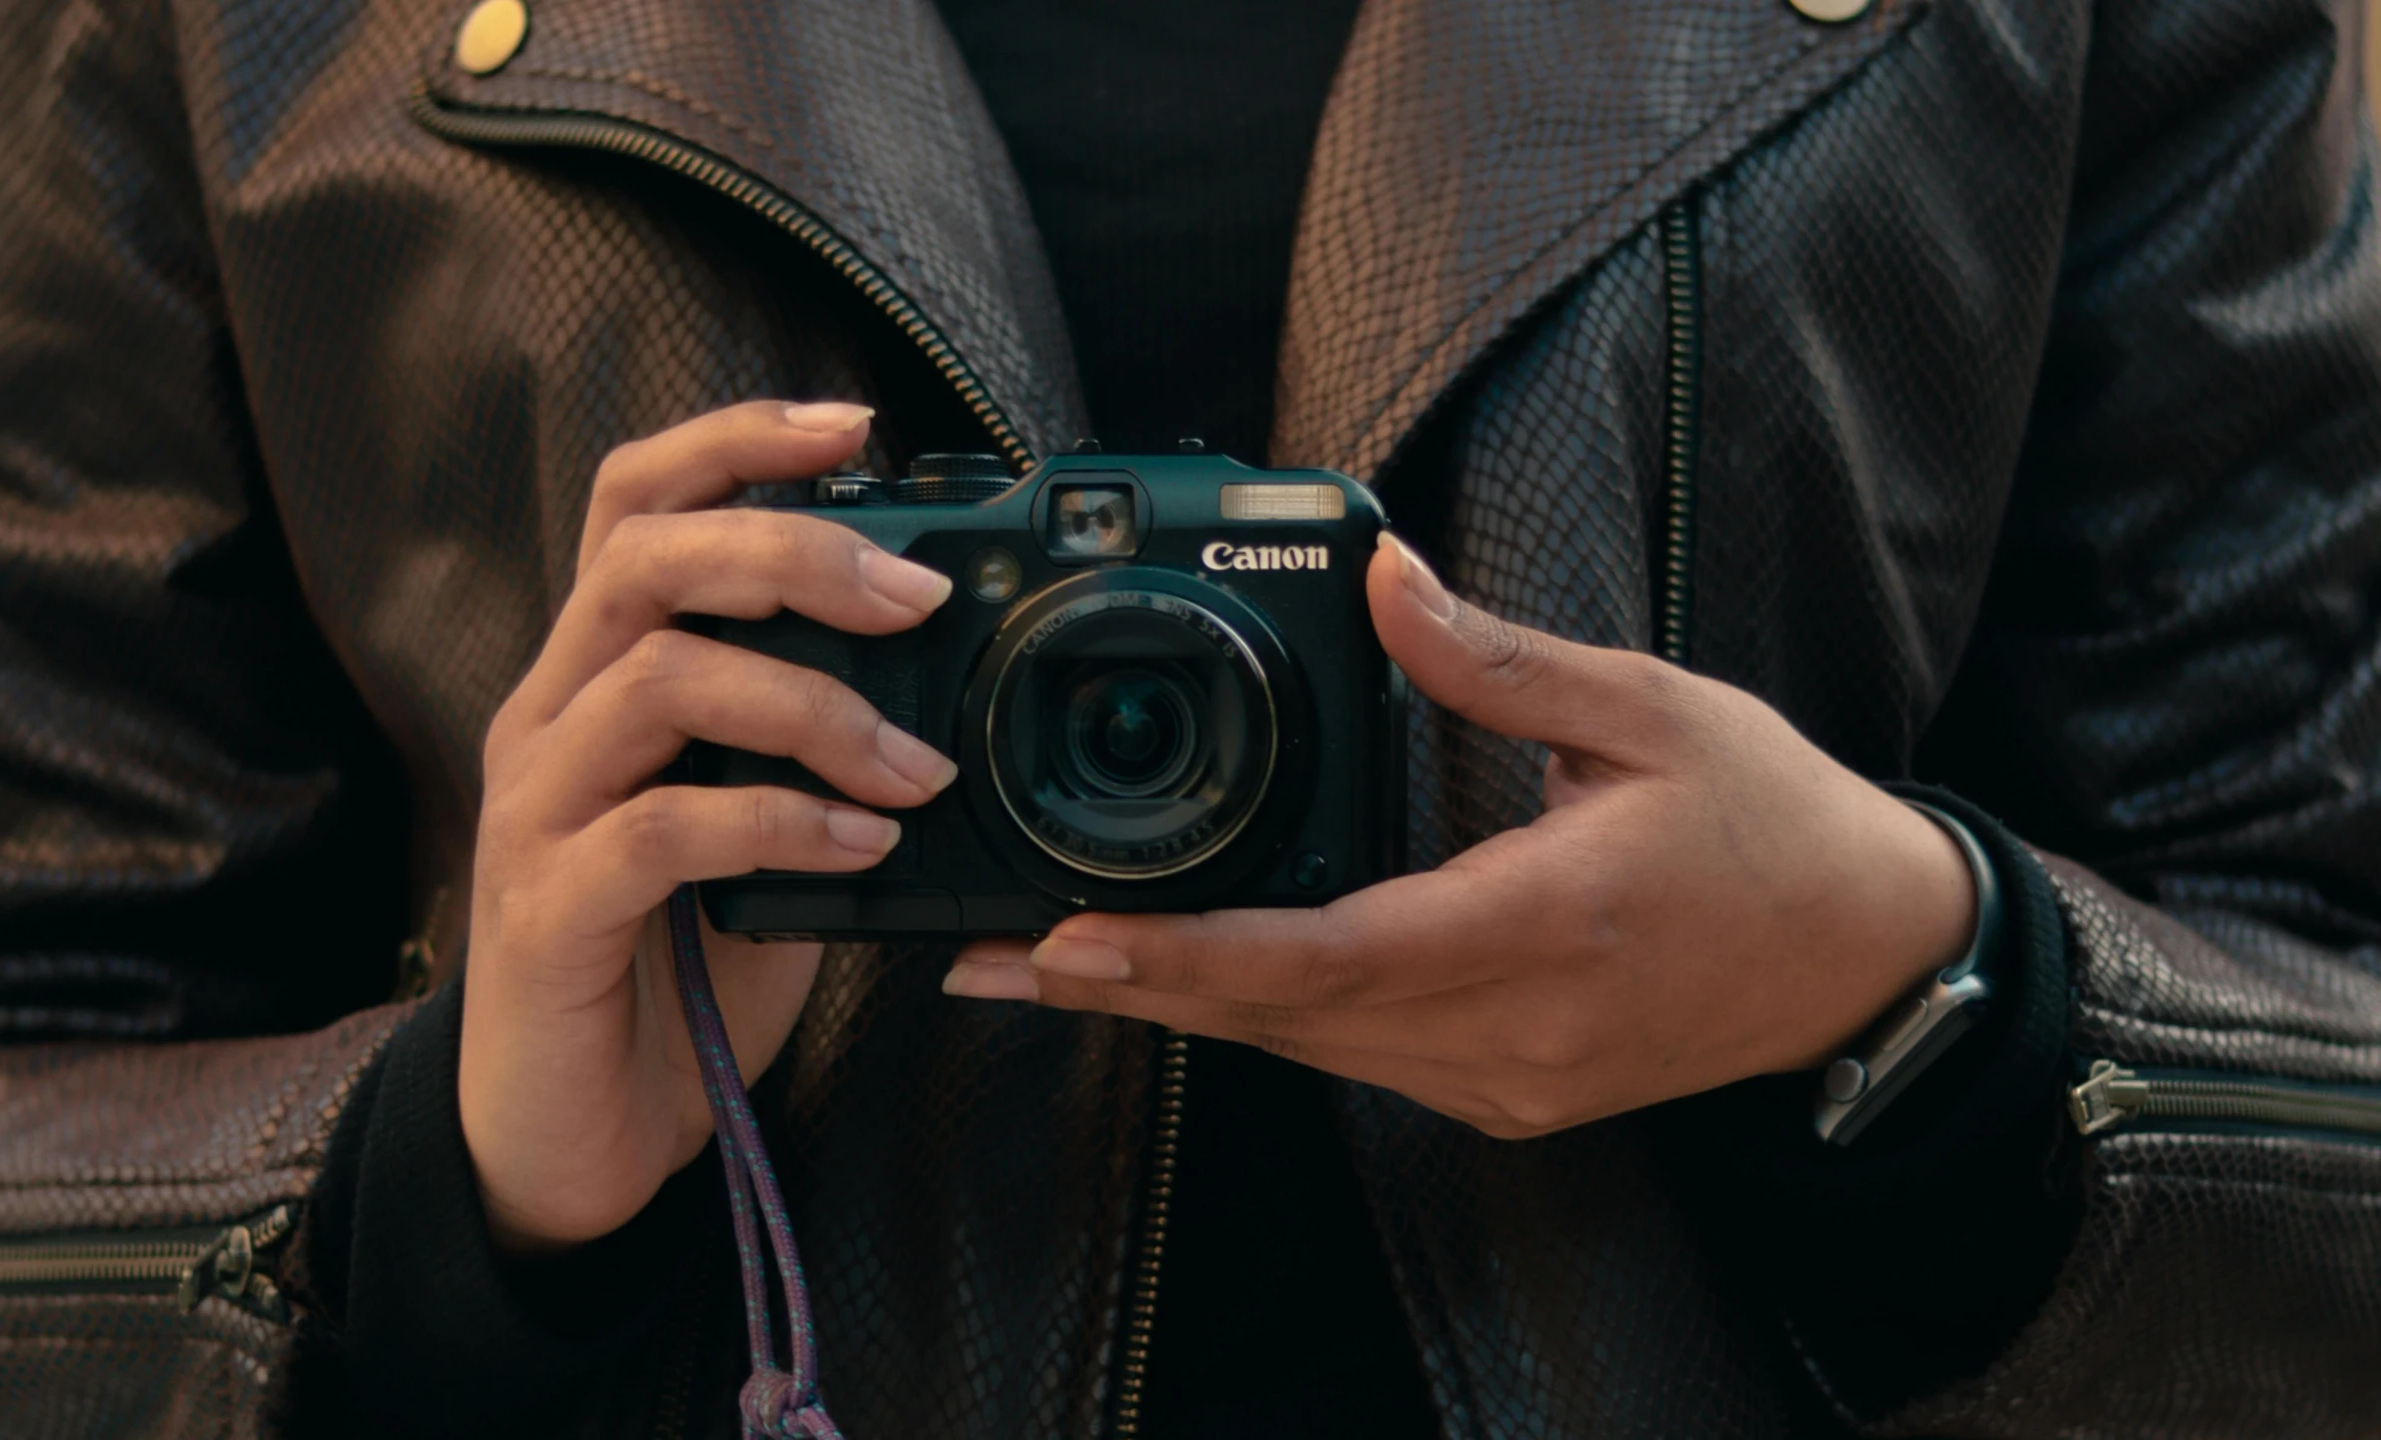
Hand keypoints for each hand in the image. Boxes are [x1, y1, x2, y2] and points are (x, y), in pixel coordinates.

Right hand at [462, 400, 959, 1251]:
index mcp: (599, 674)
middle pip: (645, 555)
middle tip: (919, 600)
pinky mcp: (545, 908)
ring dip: (812, 704)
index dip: (738, 440)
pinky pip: (661, 829)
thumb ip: (809, 743)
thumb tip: (947, 674)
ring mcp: (537, 807)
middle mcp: (552, 715)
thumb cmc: (672, 965)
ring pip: (657, 675)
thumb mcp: (756, 823)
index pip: (637, 501)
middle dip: (793, 549)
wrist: (569, 1133)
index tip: (857, 424)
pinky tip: (859, 848)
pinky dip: (778, 822)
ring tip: (914, 766)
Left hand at [946, 535, 1975, 1138]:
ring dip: (1185, 1011)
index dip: (1188, 957)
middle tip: (998, 965)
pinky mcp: (1514, 1094)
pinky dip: (1270, 1021)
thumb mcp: (1655, 712)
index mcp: (1546, 924)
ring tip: (1061, 974)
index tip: (1071, 943)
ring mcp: (1512, 1079)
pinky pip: (1361, 1062)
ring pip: (1312, 1052)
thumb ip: (1499, 656)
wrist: (1873, 959)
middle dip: (1135, 992)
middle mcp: (1516, 1029)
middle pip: (1286, 1022)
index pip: (1330, 956)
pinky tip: (1196, 984)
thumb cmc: (1776, 826)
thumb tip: (1383, 575)